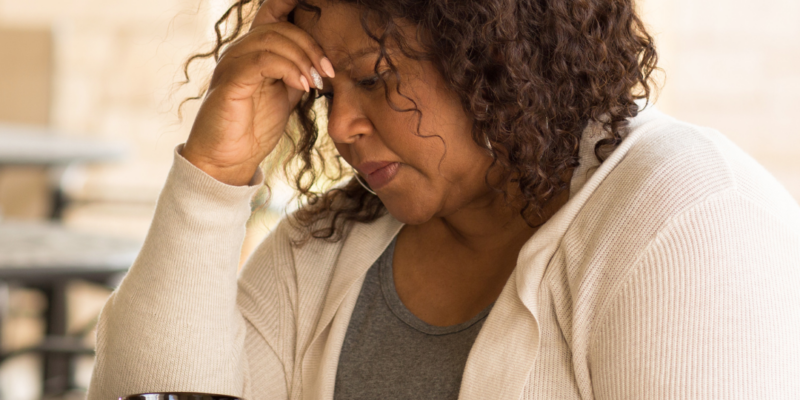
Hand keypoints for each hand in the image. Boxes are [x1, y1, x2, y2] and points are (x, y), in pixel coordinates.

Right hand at [182, 0, 334, 185]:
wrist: (228, 160)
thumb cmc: (253, 129)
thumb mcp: (283, 96)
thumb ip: (295, 75)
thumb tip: (320, 64)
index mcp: (252, 52)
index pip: (278, 21)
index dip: (304, 28)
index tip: (328, 57)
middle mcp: (239, 51)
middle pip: (280, 28)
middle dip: (311, 47)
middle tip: (328, 72)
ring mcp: (232, 63)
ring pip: (272, 39)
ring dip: (302, 59)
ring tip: (316, 82)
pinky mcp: (230, 80)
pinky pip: (263, 60)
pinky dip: (289, 70)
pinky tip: (303, 87)